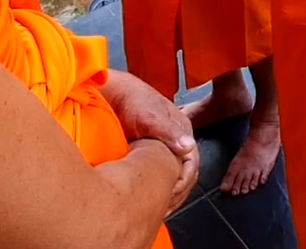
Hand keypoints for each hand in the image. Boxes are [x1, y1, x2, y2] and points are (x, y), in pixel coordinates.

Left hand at [101, 71, 198, 206]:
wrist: (114, 95)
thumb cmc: (132, 102)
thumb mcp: (150, 116)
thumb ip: (169, 132)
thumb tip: (188, 148)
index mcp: (183, 131)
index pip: (192, 163)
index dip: (183, 182)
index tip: (171, 195)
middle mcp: (177, 141)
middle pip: (186, 172)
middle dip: (178, 193)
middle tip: (164, 209)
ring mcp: (166, 147)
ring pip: (175, 176)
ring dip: (169, 194)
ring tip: (158, 211)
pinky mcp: (152, 153)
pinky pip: (162, 175)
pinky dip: (159, 189)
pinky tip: (149, 200)